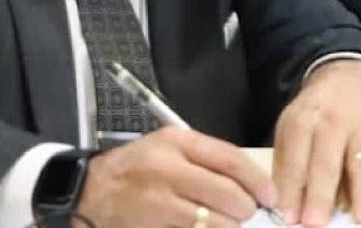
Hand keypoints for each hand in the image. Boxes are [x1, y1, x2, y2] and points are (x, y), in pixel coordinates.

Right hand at [75, 127, 275, 227]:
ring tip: (231, 225)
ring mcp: (158, 202)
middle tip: (250, 215)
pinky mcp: (153, 227)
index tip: (270, 196)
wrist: (90, 191)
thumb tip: (250, 185)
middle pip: (227, 194)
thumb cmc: (137, 168)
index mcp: (176, 142)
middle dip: (246, 209)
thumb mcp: (168, 148)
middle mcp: (167, 169)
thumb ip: (206, 160)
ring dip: (230, 227)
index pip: (230, 160)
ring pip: (214, 222)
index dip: (257, 181)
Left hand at [272, 59, 360, 226]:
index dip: (291, 190)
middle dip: (321, 194)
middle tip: (316, 223)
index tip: (288, 217)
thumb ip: (287, 163)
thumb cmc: (316, 112)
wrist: (349, 76)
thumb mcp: (292, 126)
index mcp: (303, 121)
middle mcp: (332, 122)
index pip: (295, 159)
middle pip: (326, 162)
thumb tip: (285, 205)